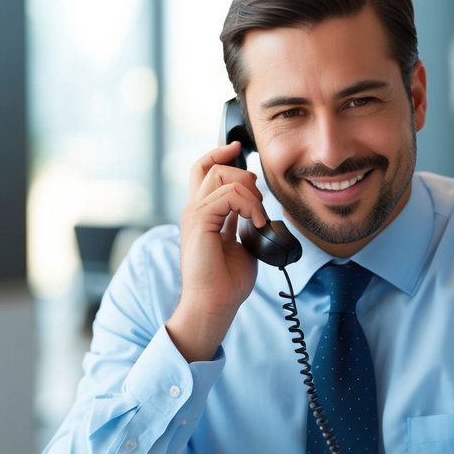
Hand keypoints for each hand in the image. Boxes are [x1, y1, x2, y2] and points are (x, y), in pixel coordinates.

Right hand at [166, 142, 269, 361]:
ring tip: (259, 218)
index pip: (204, 170)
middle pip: (212, 166)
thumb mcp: (241, 244)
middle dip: (244, 174)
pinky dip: (249, 205)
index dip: (220, 154)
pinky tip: (257, 222)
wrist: (214, 304)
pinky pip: (228, 194)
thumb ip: (243, 222)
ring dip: (250, 193)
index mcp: (202, 214)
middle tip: (259, 203)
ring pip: (221, 175)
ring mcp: (194, 214)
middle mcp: (194, 210)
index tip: (239, 149)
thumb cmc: (226, 282)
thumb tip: (257, 207)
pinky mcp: (199, 221)